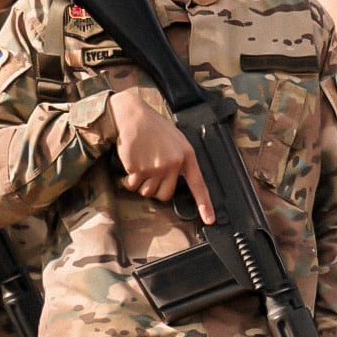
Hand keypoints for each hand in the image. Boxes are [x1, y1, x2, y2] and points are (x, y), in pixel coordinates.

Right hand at [107, 91, 213, 222]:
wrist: (133, 116)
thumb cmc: (153, 127)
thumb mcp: (175, 140)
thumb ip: (179, 159)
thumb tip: (175, 179)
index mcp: (187, 156)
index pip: (199, 185)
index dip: (204, 204)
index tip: (209, 220)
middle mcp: (174, 163)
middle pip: (165, 195)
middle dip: (155, 191)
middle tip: (149, 177)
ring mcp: (156, 167)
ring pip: (147, 192)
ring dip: (140, 185)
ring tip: (139, 165)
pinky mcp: (139, 168)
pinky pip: (132, 185)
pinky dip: (128, 180)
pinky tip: (130, 164)